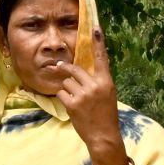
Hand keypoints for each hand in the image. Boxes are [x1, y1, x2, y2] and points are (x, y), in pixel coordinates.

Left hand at [55, 29, 127, 164]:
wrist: (103, 136)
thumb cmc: (105, 115)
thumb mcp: (107, 95)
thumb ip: (96, 82)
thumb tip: (81, 72)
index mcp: (106, 82)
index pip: (101, 58)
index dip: (98, 43)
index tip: (95, 28)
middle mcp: (95, 85)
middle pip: (74, 69)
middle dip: (64, 68)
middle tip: (57, 66)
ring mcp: (83, 94)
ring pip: (66, 82)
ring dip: (66, 88)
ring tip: (75, 100)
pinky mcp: (73, 104)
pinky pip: (62, 93)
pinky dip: (64, 98)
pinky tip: (72, 107)